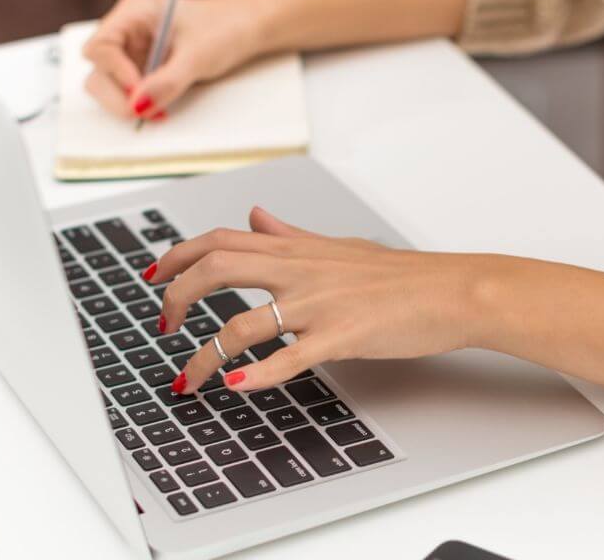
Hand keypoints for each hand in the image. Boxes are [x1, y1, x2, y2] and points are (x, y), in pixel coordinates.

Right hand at [81, 0, 271, 119]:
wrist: (248, 29)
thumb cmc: (225, 27)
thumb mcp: (198, 55)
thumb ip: (167, 81)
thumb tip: (138, 106)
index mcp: (132, 13)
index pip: (101, 46)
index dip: (114, 71)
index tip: (138, 90)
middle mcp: (126, 32)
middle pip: (98, 69)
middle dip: (117, 94)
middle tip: (143, 112)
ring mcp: (133, 53)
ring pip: (108, 85)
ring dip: (127, 103)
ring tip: (158, 112)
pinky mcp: (143, 71)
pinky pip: (129, 93)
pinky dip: (140, 105)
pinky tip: (161, 110)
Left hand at [149, 207, 494, 393]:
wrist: (449, 291)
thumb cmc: (399, 275)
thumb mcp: (337, 247)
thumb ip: (290, 236)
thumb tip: (256, 216)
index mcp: (296, 251)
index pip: (220, 240)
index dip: (178, 255)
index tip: (154, 275)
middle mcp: (299, 271)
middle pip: (216, 268)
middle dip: (176, 297)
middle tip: (162, 326)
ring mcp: (318, 304)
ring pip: (242, 323)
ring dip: (203, 355)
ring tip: (186, 380)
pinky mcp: (341, 336)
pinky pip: (288, 357)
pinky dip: (255, 374)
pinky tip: (234, 386)